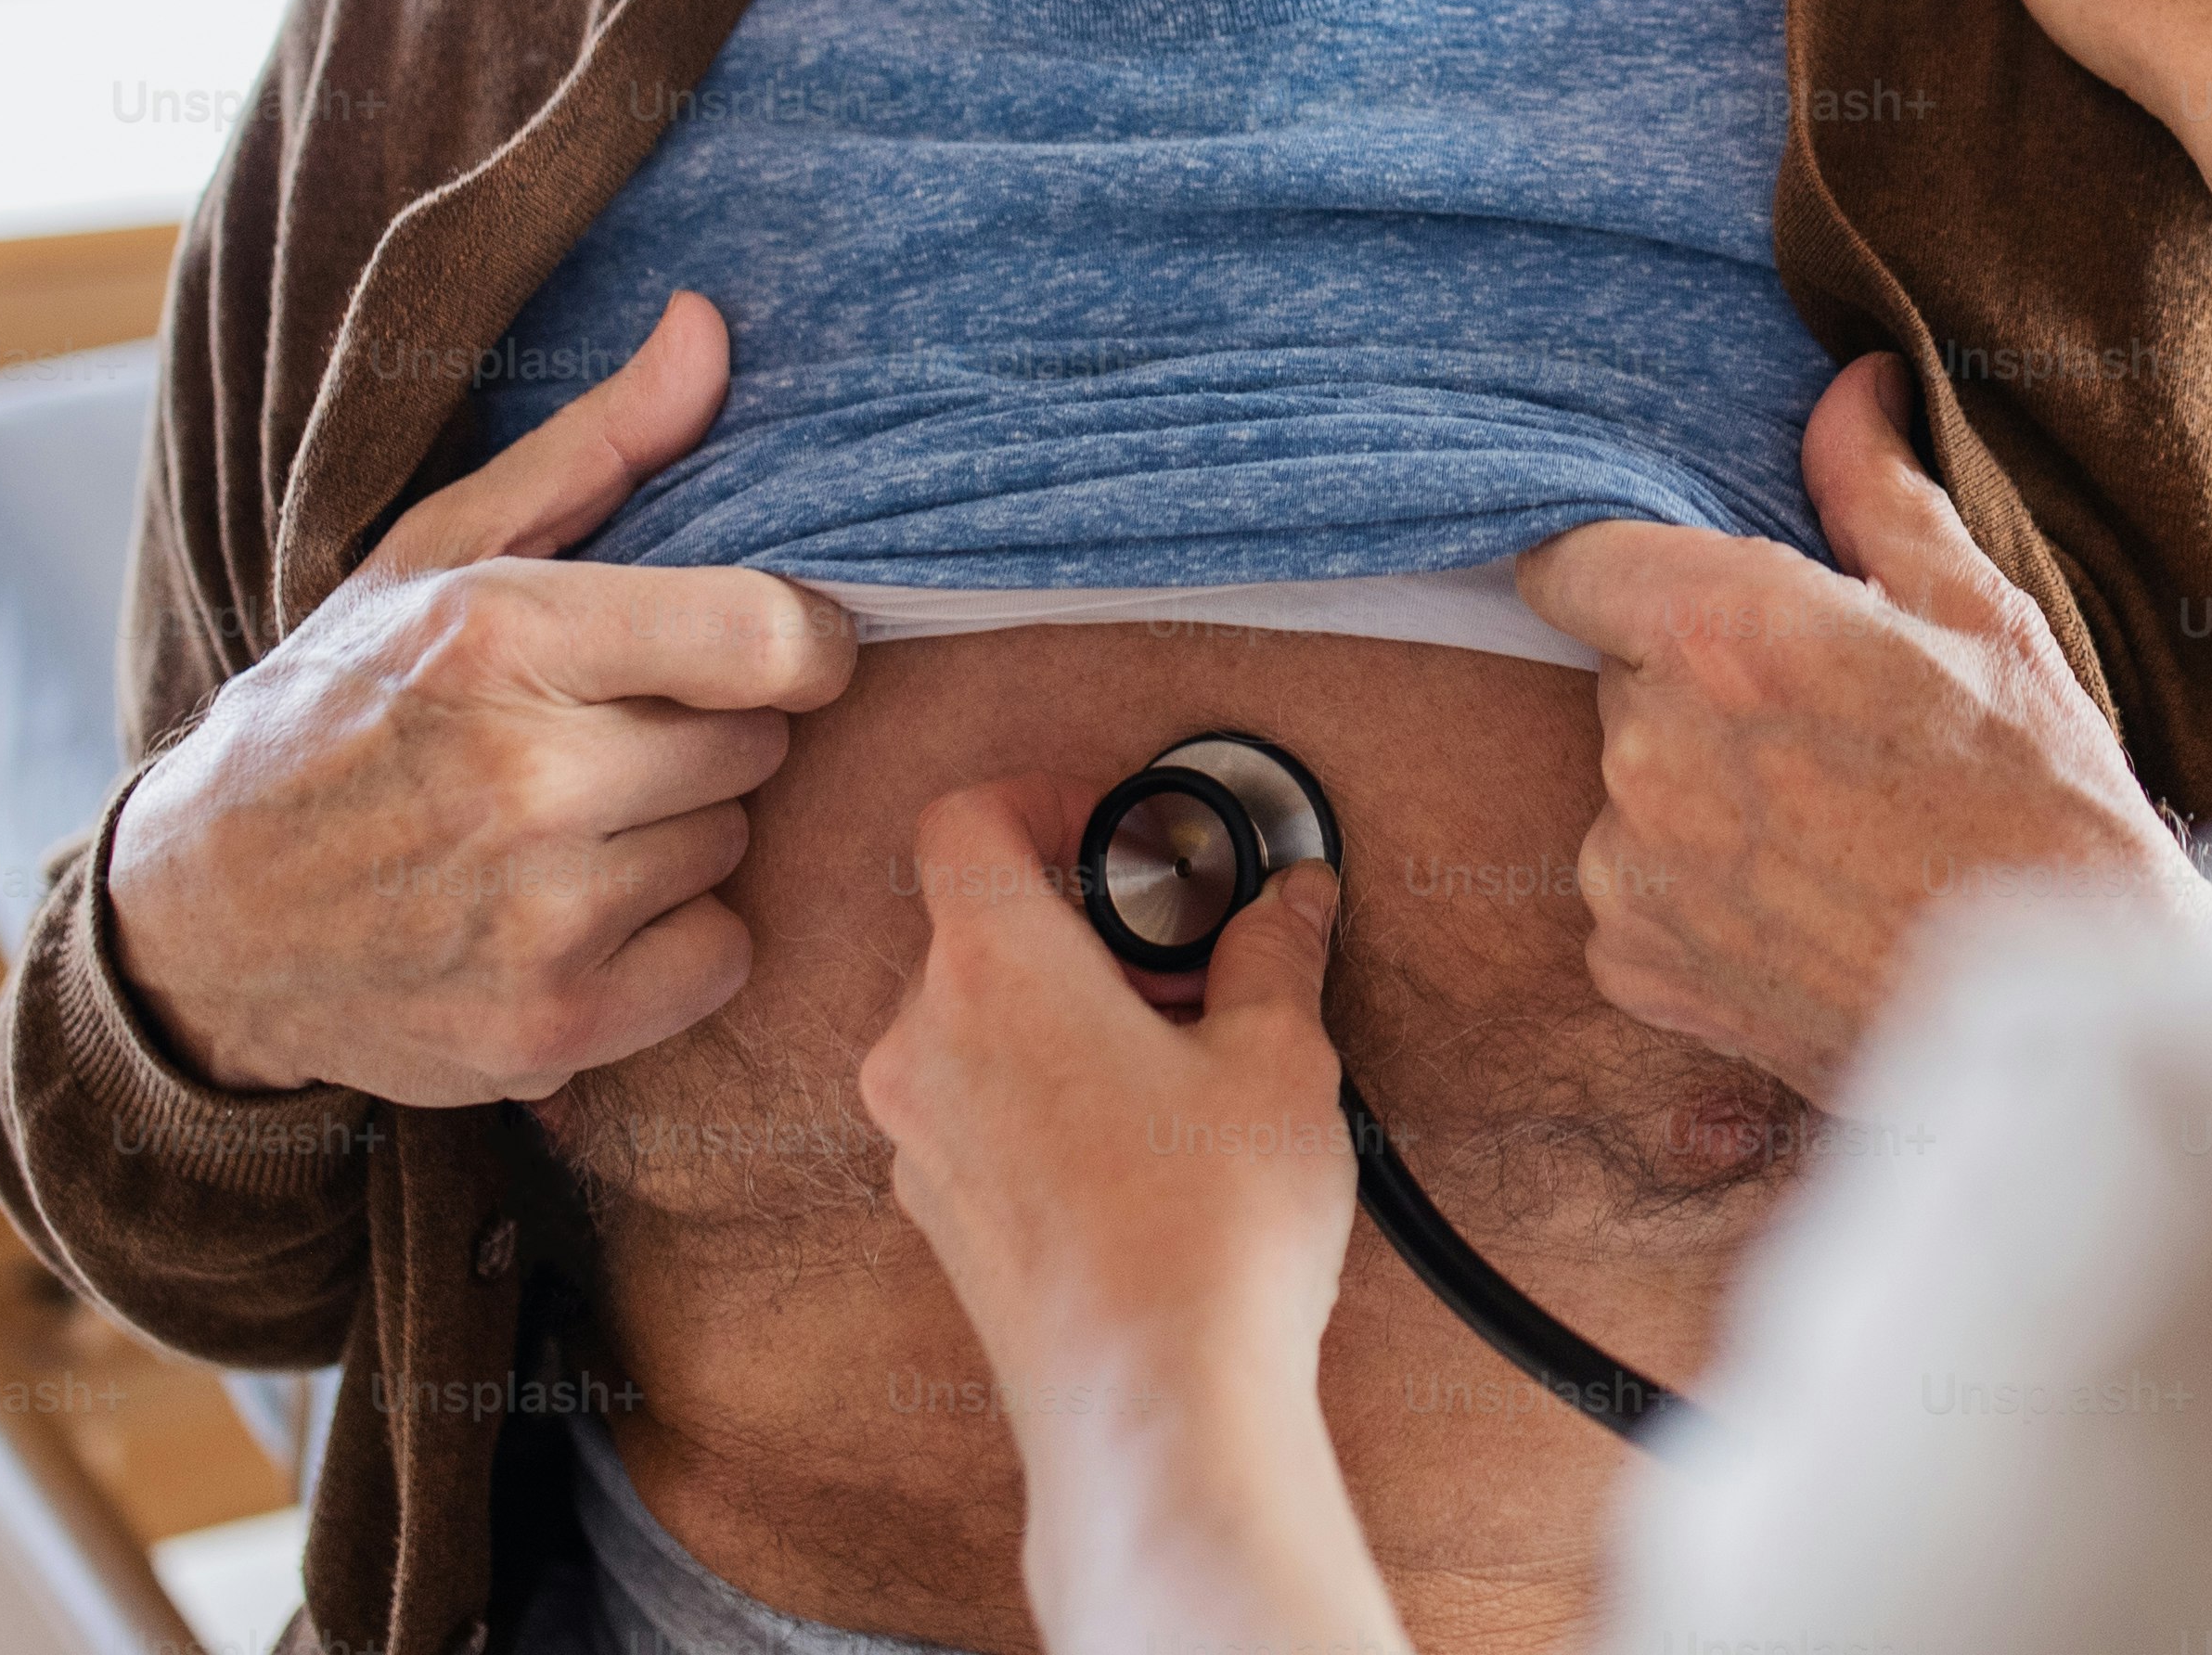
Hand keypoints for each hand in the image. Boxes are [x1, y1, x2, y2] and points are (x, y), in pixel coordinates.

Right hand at [104, 294, 854, 1102]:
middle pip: (756, 744)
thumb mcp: (440, 553)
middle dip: (702, 732)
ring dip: (679, 833)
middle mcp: (524, 781)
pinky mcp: (548, 1029)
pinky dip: (673, 942)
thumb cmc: (339, 709)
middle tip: (599, 737)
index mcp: (501, 638)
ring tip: (567, 821)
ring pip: (733, 845)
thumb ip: (599, 444)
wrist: (198, 921)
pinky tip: (577, 910)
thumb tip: (710, 325)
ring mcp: (536, 917)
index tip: (760, 647)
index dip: (799, 640)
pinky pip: (720, 959)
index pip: (770, 637)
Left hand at [860, 777, 1401, 1654]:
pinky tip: (1146, 1139)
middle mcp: (924, 1047)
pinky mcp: (940, 1222)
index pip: (964, 819)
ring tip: (1180, 1056)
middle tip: (1183, 958)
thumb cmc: (1206, 1233)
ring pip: (974, 1024)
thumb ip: (1274, 956)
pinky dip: (1045, 1092)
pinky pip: (978, 1110)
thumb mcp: (1279, 1058)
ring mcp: (920, 1143)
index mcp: (989, 970)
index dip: (1045, 798)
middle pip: (972, 924)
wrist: (1154, 1413)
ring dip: (1063, 1011)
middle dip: (1079, 922)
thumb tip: (1291, 903)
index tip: (1123, 833)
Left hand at [1516, 355, 2211, 1103]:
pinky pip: (1632, 888)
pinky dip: (1693, 891)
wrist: (2062, 1026)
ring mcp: (1631, 867)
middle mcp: (1653, 749)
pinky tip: (1802, 904)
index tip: (1668, 587)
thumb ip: (1877, 492)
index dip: (1621, 567)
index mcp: (1728, 637)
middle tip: (1822, 731)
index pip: (1575, 559)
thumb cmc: (2043, 808)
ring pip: (1630, 784)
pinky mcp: (1633, 964)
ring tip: (1828, 831)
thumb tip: (1849, 385)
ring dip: (1696, 793)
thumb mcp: (1982, 620)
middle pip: (1621, 673)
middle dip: (1698, 687)